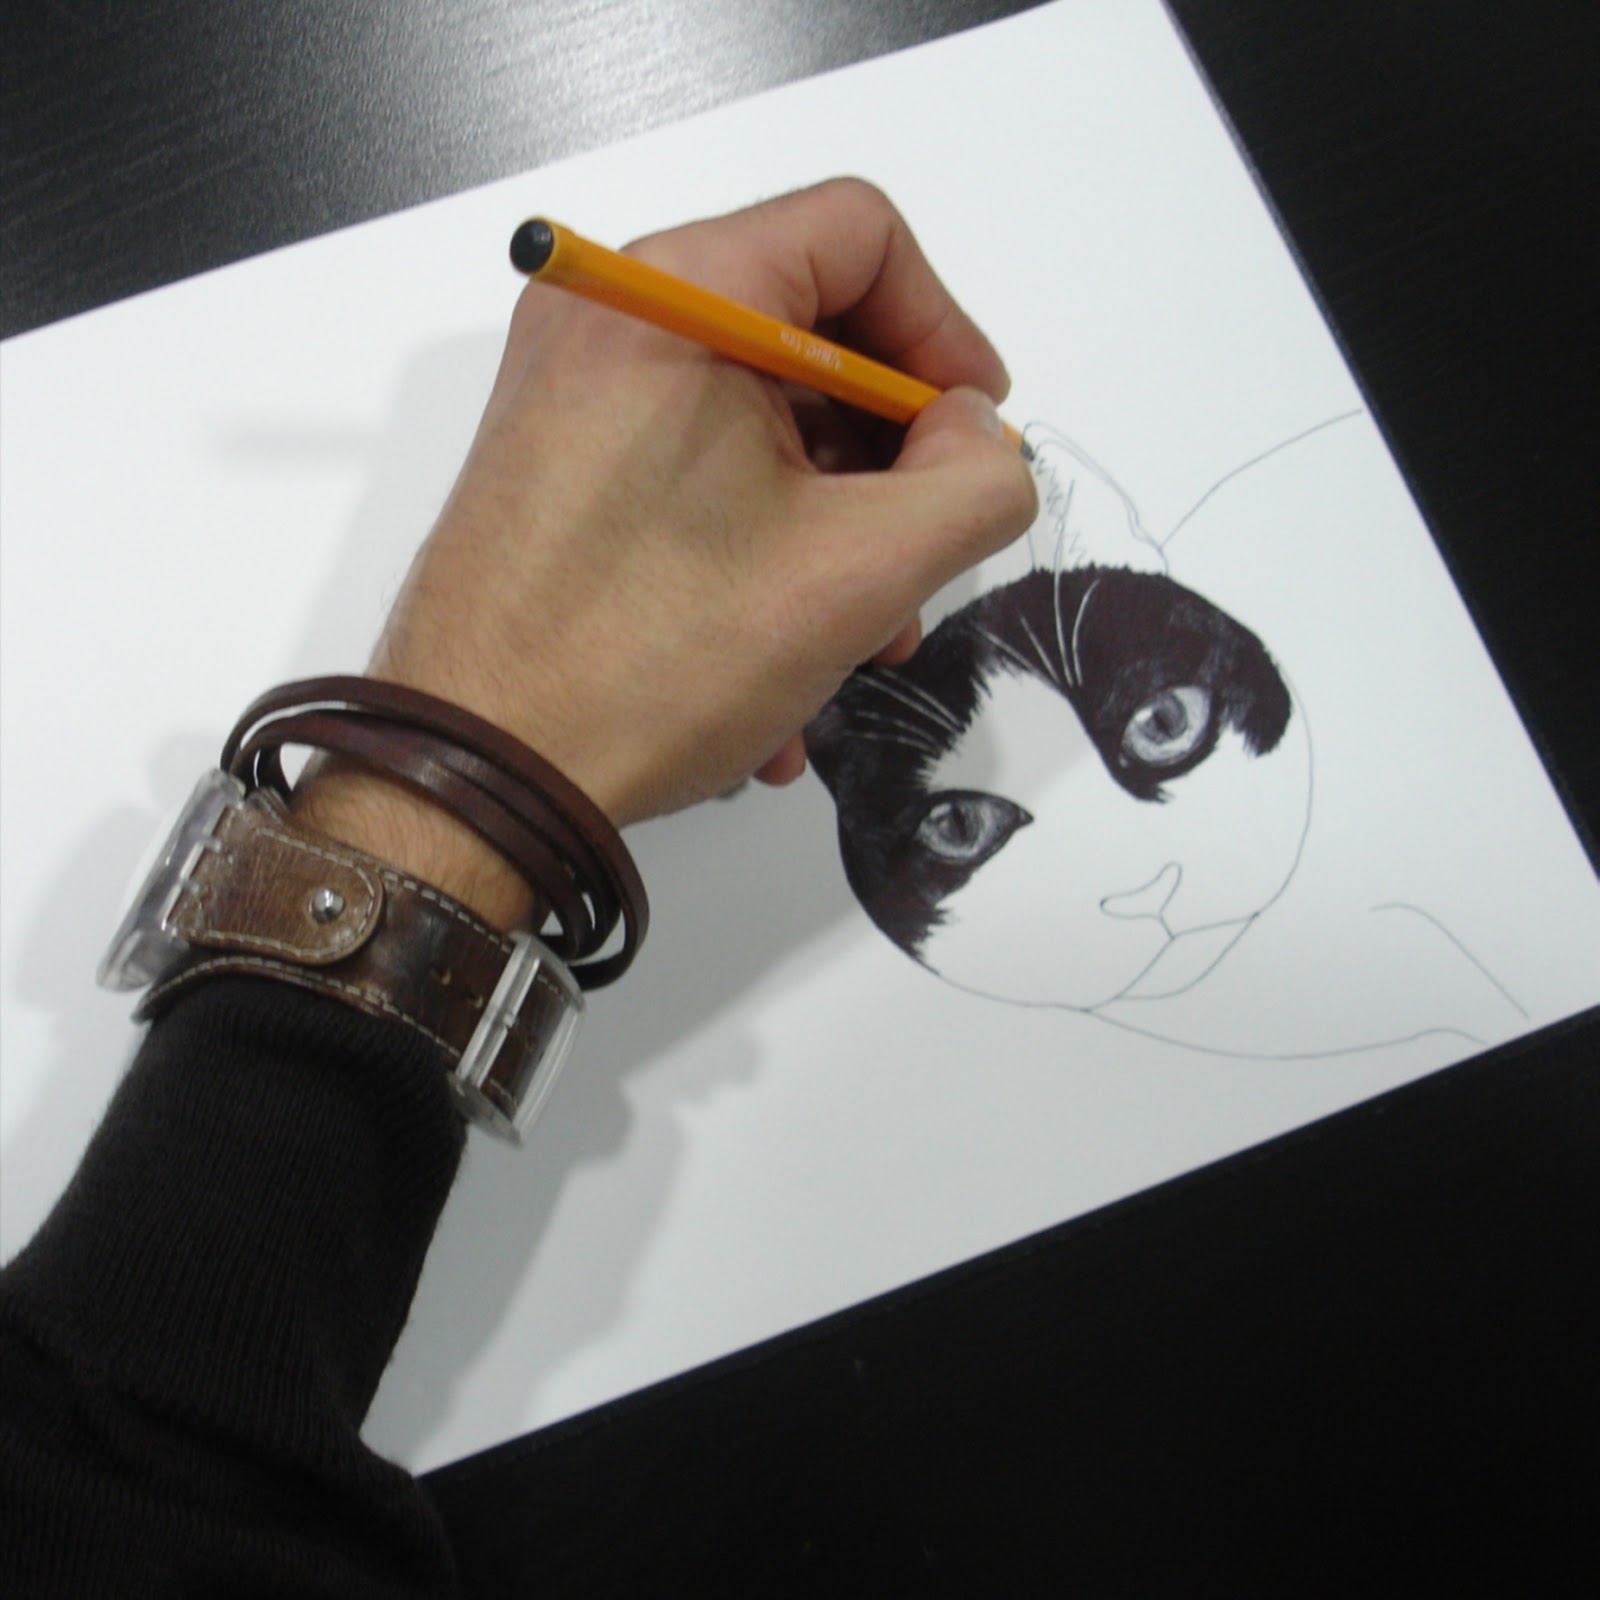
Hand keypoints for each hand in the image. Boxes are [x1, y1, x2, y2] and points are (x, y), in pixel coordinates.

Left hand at [297, 178, 1036, 924]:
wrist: (475, 775)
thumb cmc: (650, 662)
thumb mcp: (859, 573)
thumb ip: (973, 485)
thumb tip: (980, 439)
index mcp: (680, 294)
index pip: (861, 236)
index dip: (946, 333)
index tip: (974, 439)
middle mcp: (612, 318)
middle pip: (813, 339)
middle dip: (890, 464)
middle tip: (919, 567)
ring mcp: (574, 395)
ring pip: (760, 427)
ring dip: (834, 534)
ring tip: (856, 648)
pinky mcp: (558, 468)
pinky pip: (696, 480)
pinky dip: (760, 558)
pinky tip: (781, 678)